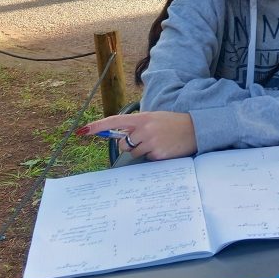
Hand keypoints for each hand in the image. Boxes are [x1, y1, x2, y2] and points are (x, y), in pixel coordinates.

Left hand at [77, 111, 196, 160]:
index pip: (114, 121)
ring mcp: (151, 142)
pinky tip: (164, 149)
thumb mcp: (154, 118)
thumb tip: (119, 138)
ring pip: (133, 153)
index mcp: (142, 118)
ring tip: (157, 143)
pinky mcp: (158, 154)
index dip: (97, 126)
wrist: (195, 128)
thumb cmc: (173, 123)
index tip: (83, 131)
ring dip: (142, 151)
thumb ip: (137, 126)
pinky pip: (146, 159)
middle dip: (128, 145)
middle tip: (144, 141)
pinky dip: (153, 156)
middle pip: (123, 144)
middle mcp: (144, 129)